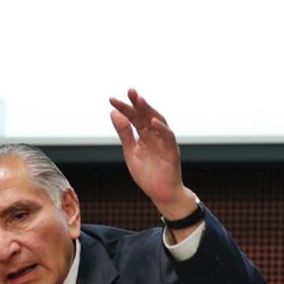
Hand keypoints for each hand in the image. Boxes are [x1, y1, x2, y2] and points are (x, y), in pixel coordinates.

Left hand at [109, 89, 198, 232]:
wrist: (161, 193)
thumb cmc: (148, 174)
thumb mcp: (131, 152)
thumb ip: (124, 133)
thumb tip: (114, 113)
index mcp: (144, 135)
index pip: (133, 117)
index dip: (124, 108)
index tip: (112, 99)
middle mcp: (154, 134)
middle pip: (146, 115)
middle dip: (138, 103)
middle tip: (129, 91)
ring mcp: (164, 141)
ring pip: (158, 121)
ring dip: (149, 110)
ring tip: (139, 100)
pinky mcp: (171, 151)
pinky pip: (168, 137)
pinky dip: (161, 128)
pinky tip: (152, 121)